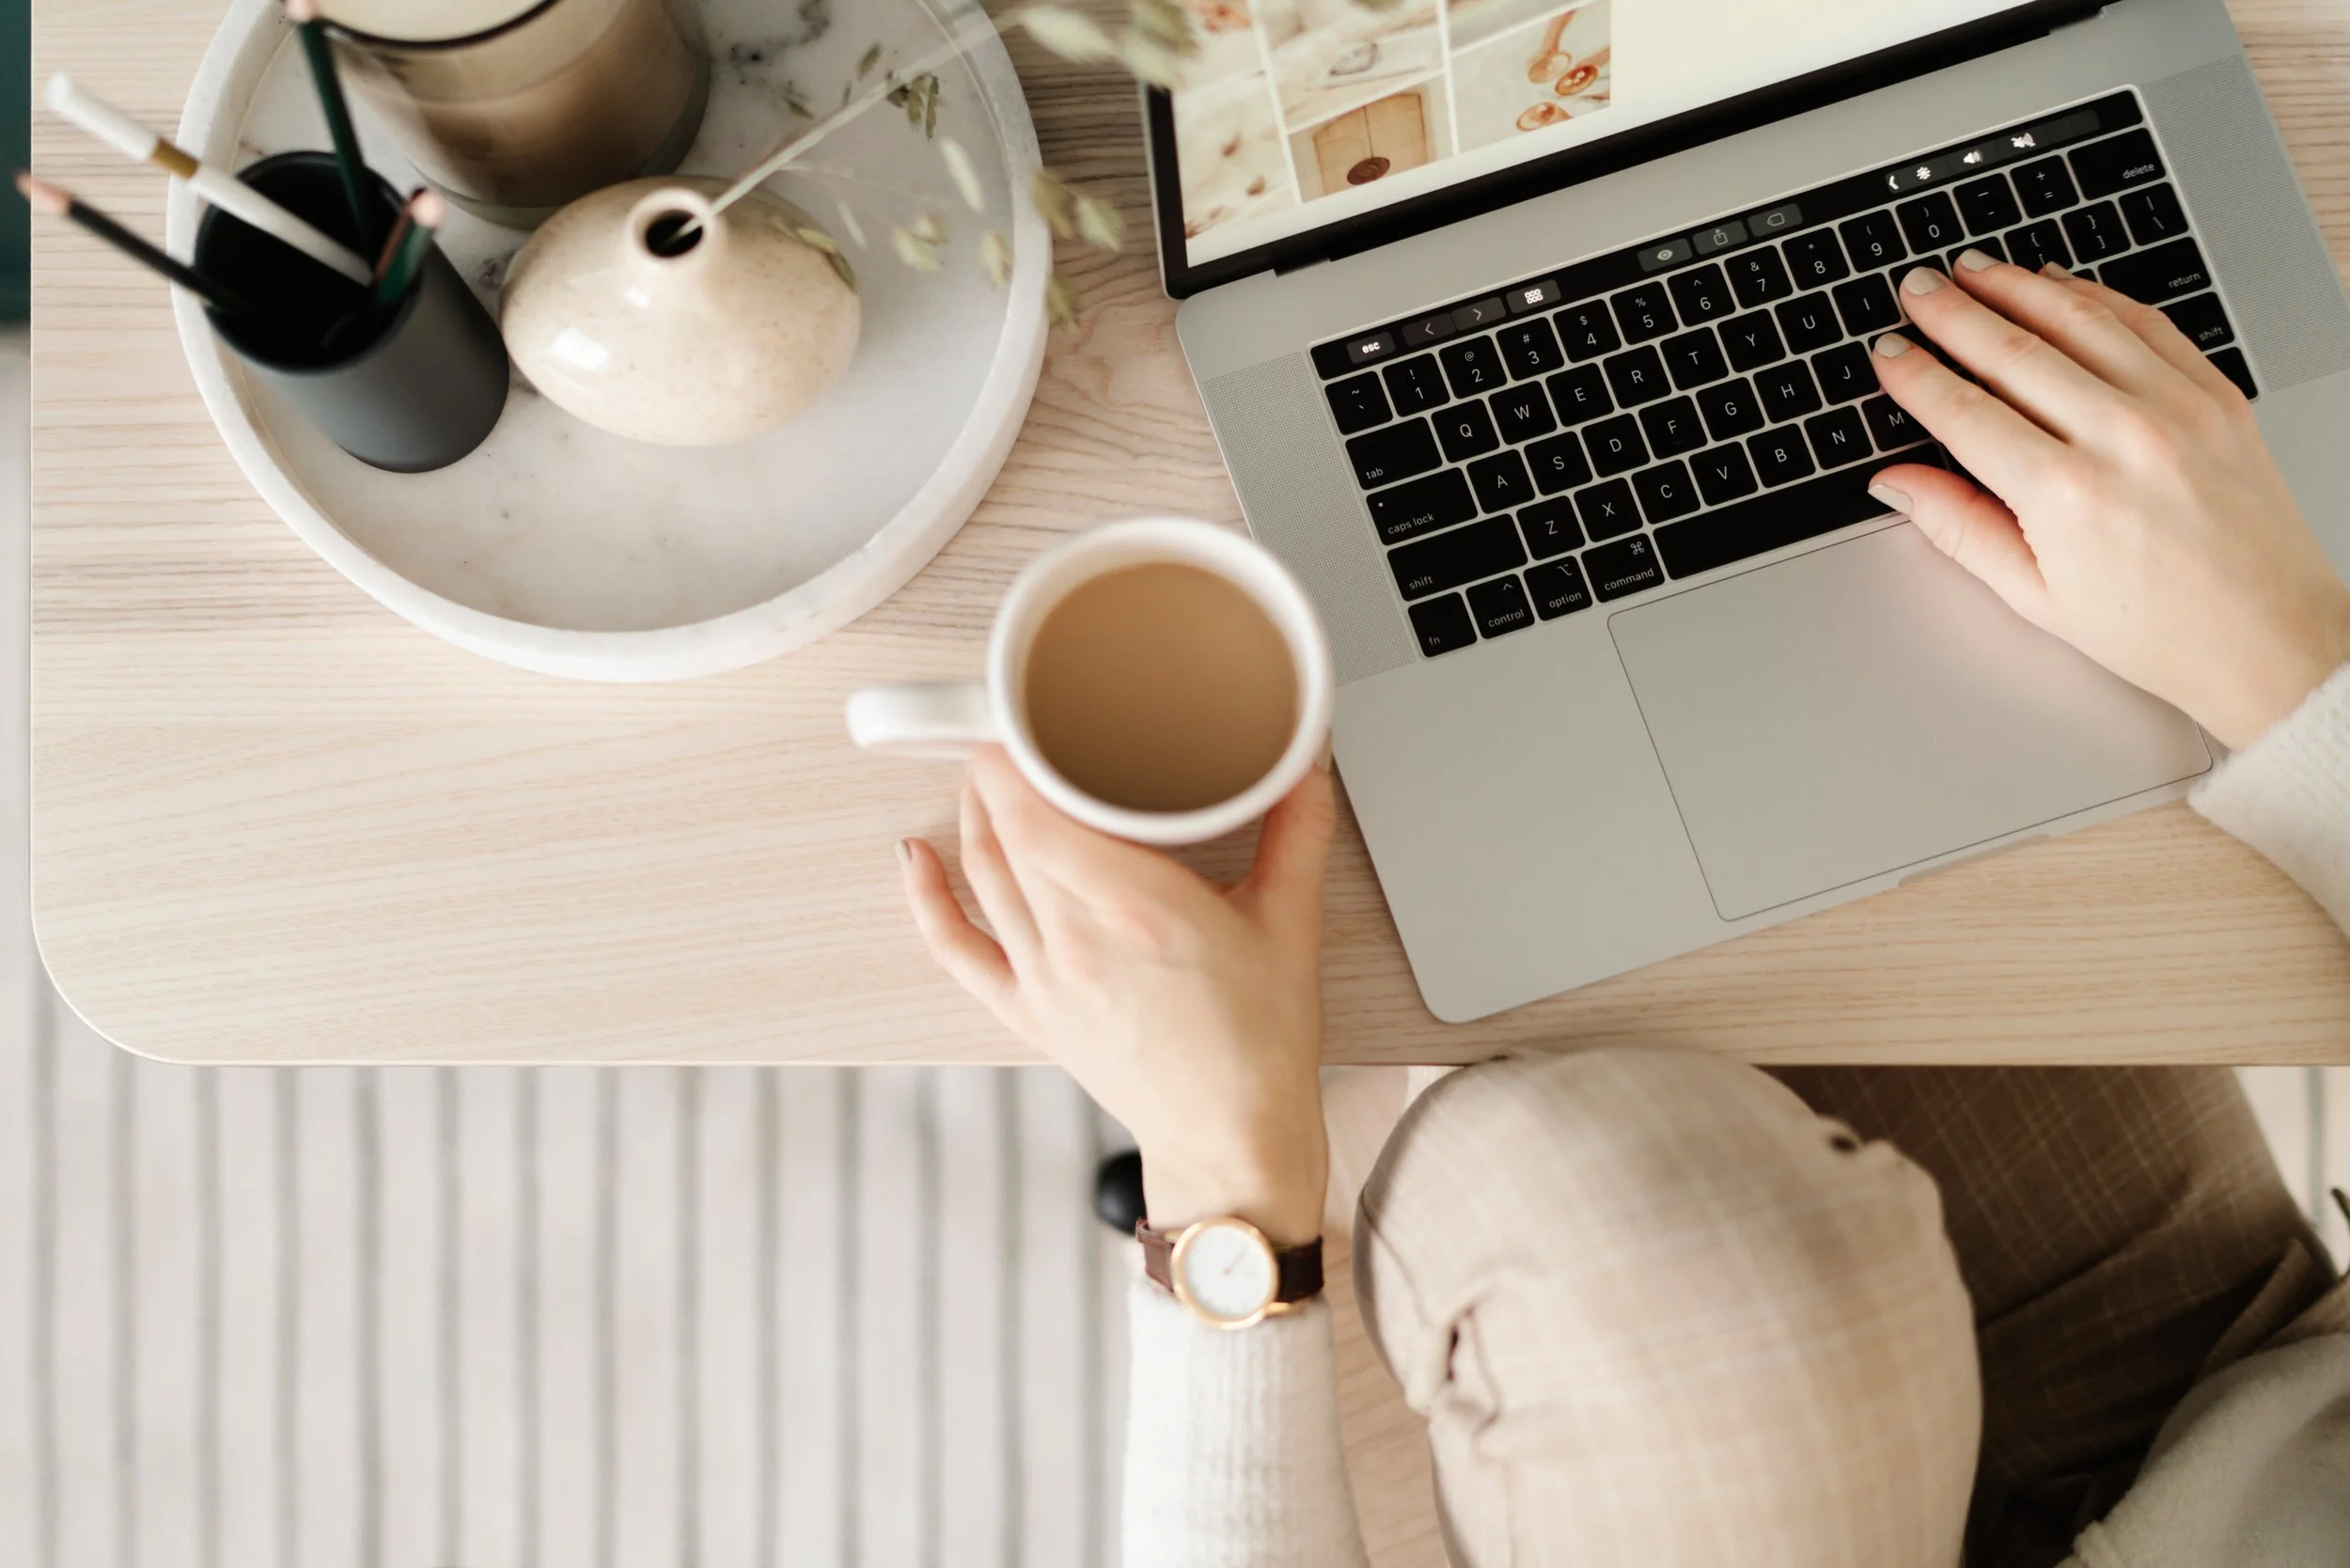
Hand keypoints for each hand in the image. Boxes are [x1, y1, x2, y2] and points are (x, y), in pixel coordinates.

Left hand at [898, 746, 1335, 1244]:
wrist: (1231, 1140)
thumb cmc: (1260, 1043)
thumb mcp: (1291, 922)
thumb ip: (1298, 828)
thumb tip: (1305, 759)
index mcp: (1138, 906)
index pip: (1040, 808)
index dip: (1014, 751)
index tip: (1021, 709)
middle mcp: (1077, 936)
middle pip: (1008, 827)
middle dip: (1002, 767)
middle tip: (1020, 724)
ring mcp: (1044, 975)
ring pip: (984, 870)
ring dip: (974, 811)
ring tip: (987, 769)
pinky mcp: (1028, 1010)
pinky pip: (956, 949)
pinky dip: (926, 898)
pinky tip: (914, 857)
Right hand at [1868, 251, 2349, 748]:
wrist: (2266, 635)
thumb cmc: (2154, 628)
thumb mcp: (2034, 593)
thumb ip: (1958, 528)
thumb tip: (1895, 484)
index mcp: (2065, 496)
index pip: (1965, 412)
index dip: (1916, 376)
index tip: (1888, 352)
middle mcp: (2121, 439)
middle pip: (2013, 352)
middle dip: (1954, 314)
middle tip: (1916, 289)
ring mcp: (2176, 407)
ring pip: (2077, 320)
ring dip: (2016, 286)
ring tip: (1973, 269)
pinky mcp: (2215, 394)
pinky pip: (2143, 323)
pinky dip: (2093, 296)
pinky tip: (2057, 283)